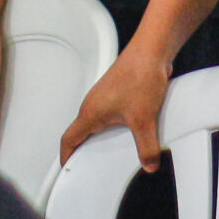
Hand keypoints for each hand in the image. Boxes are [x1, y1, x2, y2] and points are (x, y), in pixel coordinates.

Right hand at [60, 46, 171, 171]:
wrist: (153, 50)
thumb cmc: (139, 74)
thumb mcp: (144, 120)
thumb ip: (146, 147)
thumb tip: (149, 164)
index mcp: (90, 113)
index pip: (68, 139)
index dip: (65, 156)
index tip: (65, 169)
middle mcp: (94, 104)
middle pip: (82, 133)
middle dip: (85, 151)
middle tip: (90, 167)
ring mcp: (106, 97)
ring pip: (98, 123)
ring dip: (103, 137)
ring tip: (112, 152)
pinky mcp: (120, 91)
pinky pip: (113, 114)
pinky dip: (117, 127)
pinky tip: (132, 131)